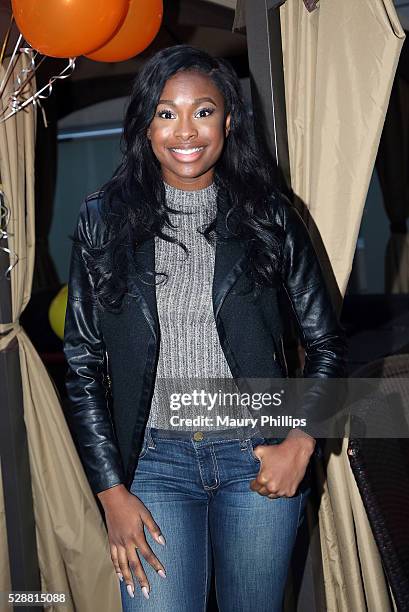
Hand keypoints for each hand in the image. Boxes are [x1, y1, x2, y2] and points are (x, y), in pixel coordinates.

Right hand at [97, 484, 166, 599]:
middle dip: (141, 580)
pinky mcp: (111, 541)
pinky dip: (117, 569)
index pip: (148, 554)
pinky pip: (114, 558)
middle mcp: (126, 542)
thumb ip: (153, 528)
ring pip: (122, 565)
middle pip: (134, 565)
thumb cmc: (131, 504)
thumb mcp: (145, 513)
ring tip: (132, 591)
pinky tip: (120, 577)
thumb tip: (163, 542)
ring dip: (128, 579)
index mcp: (136, 535)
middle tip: (146, 593)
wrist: (113, 499)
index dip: (156, 565)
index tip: (163, 574)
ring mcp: (117, 543)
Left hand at [249, 432, 314, 497]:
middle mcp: (272, 487)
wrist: (296, 451)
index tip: (254, 482)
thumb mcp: (260, 451)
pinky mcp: (291, 492)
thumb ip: (253, 457)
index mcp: (263, 479)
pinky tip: (282, 482)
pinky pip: (283, 495)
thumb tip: (250, 459)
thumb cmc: (278, 451)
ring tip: (273, 482)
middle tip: (264, 482)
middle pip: (262, 492)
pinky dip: (282, 490)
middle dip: (261, 487)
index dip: (253, 484)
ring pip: (272, 495)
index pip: (254, 487)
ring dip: (271, 490)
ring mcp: (282, 491)